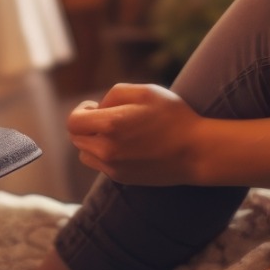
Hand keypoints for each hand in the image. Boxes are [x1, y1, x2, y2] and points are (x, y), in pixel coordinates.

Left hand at [67, 82, 208, 185]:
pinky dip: (106, 155)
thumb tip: (98, 109)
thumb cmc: (174, 117)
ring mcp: (114, 168)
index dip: (81, 111)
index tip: (95, 107)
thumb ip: (114, 94)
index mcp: (111, 125)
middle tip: (109, 118)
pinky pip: (101, 165)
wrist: (196, 152)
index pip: (73, 122)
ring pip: (86, 154)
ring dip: (93, 142)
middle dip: (87, 125)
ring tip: (116, 133)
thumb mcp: (146, 91)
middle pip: (76, 138)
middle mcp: (107, 150)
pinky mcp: (122, 178)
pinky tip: (127, 146)